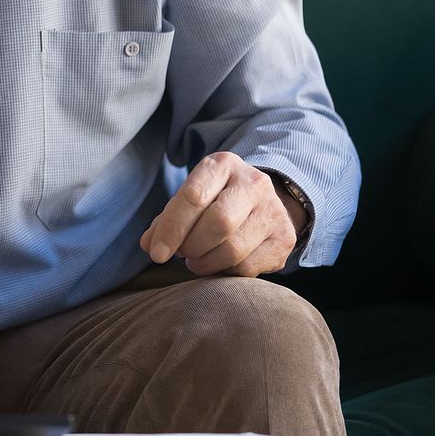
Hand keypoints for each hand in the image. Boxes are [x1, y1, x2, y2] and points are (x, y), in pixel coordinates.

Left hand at [139, 152, 305, 276]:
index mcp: (223, 164)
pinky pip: (247, 267)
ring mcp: (274, 210)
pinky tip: (219, 263)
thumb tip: (150, 245)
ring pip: (233, 249)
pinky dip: (225, 271)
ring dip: (205, 263)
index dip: (172, 228)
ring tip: (197, 259)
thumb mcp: (191, 197)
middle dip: (191, 246)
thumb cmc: (215, 199)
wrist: (263, 200)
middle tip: (182, 253)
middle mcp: (254, 182)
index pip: (193, 196)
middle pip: (218, 223)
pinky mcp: (285, 238)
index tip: (156, 253)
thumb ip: (168, 219)